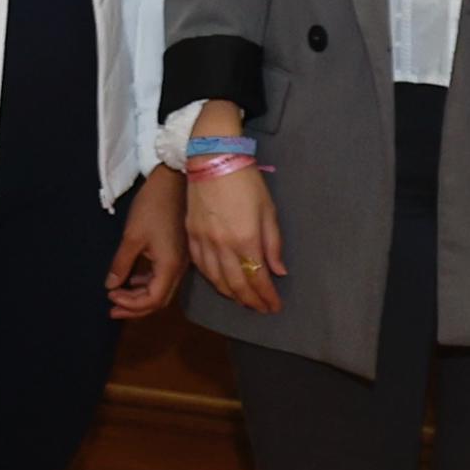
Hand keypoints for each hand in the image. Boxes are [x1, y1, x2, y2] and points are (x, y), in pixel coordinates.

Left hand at [107, 166, 183, 316]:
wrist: (174, 181)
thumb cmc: (153, 206)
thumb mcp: (132, 236)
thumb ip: (121, 264)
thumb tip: (111, 286)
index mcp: (170, 267)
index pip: (152, 300)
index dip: (130, 304)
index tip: (110, 297)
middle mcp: (179, 269)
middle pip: (158, 300)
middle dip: (135, 308)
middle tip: (112, 309)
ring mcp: (181, 261)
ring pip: (161, 290)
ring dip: (140, 296)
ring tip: (118, 296)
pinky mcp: (178, 253)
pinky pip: (163, 277)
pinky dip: (147, 283)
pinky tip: (132, 279)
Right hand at [185, 164, 283, 313]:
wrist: (212, 160)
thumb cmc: (246, 182)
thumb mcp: (268, 211)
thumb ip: (273, 244)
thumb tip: (277, 271)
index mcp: (246, 239)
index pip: (258, 279)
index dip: (267, 297)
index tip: (275, 306)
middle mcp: (222, 246)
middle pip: (236, 285)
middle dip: (251, 301)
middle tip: (261, 309)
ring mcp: (203, 242)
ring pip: (216, 280)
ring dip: (232, 294)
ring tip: (243, 300)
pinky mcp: (191, 235)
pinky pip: (201, 267)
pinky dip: (212, 280)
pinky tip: (220, 284)